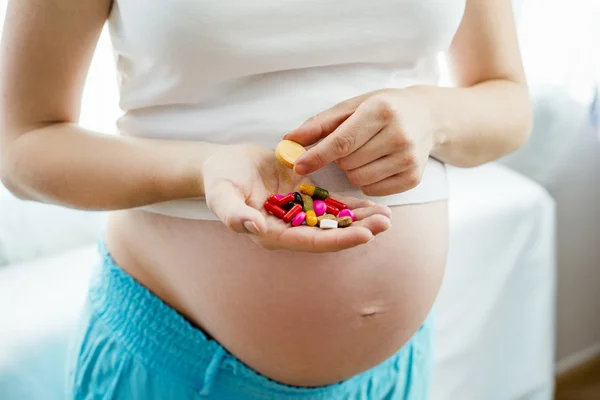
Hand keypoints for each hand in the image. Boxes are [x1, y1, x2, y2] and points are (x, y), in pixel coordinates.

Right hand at [203, 144, 391, 251]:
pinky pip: (331, 203)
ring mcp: (298, 213)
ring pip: (334, 220)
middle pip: (328, 234)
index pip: (309, 241)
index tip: (364, 235)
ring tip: (387, 215)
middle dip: (357, 230)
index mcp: (272, 233)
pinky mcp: (304, 196)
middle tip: (386, 223)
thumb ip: (234, 213)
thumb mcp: (220, 195)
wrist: (223, 164)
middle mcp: (289, 227)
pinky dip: (351, 205)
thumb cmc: (218, 180)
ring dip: (360, 219)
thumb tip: (254, 227)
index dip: (337, 240)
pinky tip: (373, 204)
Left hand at [285, 88, 435, 195]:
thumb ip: (319, 124)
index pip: (342, 142)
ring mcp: (409, 159)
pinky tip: (378, 164)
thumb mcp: (351, 107)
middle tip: (352, 145)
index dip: (317, 156)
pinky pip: (373, 190)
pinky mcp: (414, 178)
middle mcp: (399, 135)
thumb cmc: (382, 109)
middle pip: (348, 164)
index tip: (298, 166)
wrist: (427, 117)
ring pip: (358, 180)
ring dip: (352, 171)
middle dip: (340, 159)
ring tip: (366, 153)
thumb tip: (288, 140)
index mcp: (381, 111)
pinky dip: (367, 181)